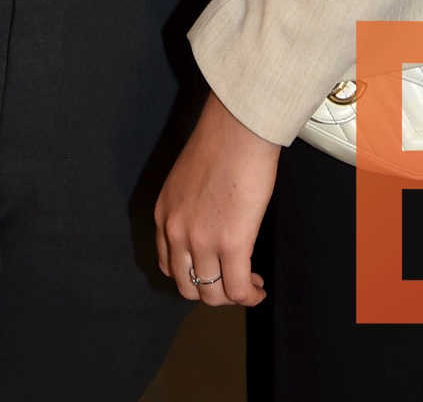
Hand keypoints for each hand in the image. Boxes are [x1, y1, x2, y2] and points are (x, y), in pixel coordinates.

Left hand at [154, 91, 278, 306]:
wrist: (238, 127)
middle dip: (212, 291)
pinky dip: (249, 295)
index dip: (193, 276)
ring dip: (232, 296)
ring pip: (213, 295)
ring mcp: (201, 241)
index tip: (211, 272)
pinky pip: (237, 290)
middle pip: (188, 288)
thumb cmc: (221, 142)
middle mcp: (176, 232)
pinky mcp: (231, 244)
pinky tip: (258, 287)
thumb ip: (189, 208)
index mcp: (164, 215)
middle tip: (232, 282)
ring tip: (249, 285)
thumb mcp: (187, 180)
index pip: (169, 267)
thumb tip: (209, 225)